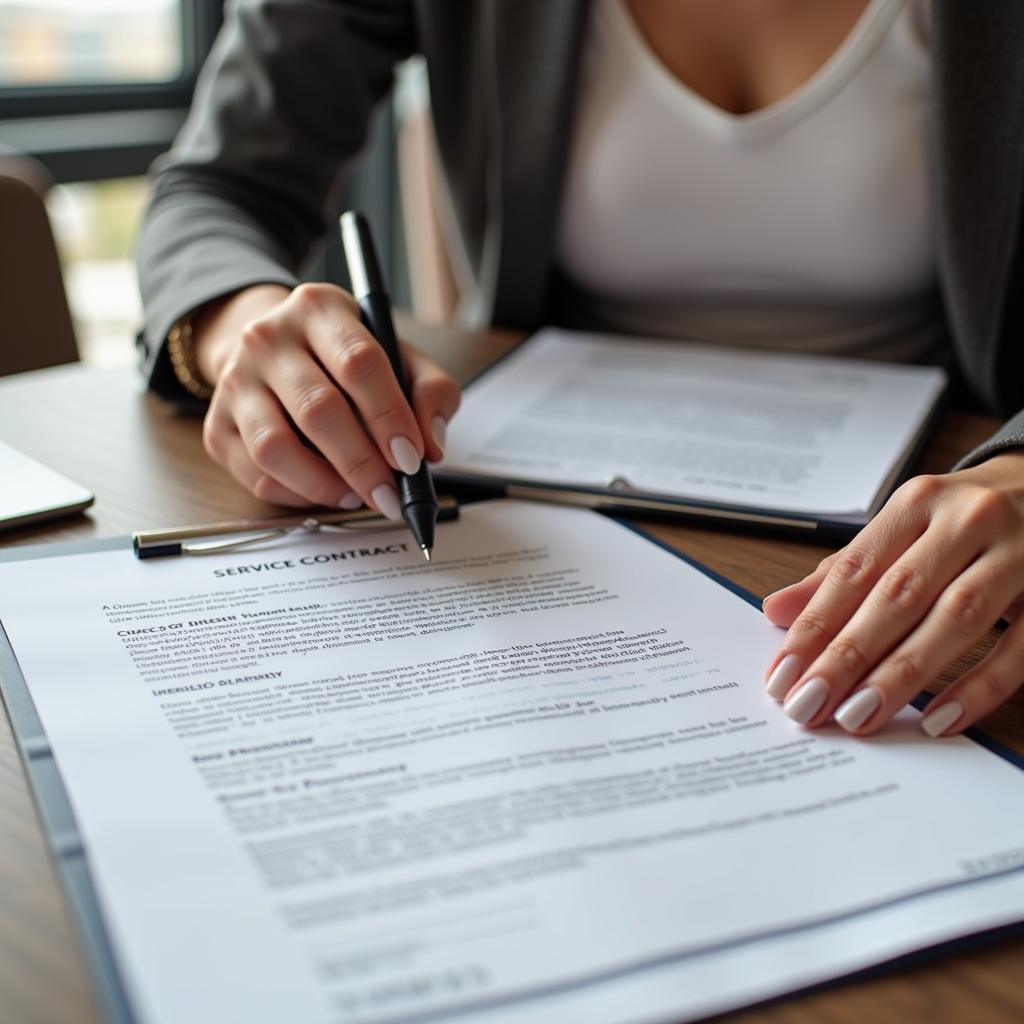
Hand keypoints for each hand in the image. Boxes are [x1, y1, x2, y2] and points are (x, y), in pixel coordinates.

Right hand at [193, 283, 459, 516]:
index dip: (389, 416)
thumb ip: (429, 391)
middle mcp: (267, 339)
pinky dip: (298, 495)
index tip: (412, 458)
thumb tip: (430, 444)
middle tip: (392, 495)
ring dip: (325, 486)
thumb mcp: (396, 354)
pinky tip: (328, 492)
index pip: (358, 362)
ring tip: (359, 496)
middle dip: (362, 463)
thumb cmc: (344, 357)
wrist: (272, 348)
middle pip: (318, 410)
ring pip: (275, 448)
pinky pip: (257, 475)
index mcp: (319, 309)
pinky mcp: (217, 425)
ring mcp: (234, 382)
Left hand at [761, 453, 1023, 736]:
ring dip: (901, 673)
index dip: (813, 626)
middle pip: (897, 595)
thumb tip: (775, 611)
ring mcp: (1020, 553)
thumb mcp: (903, 530)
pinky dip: (978, 686)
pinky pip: (1019, 646)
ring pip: (955, 617)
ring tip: (858, 716)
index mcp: (916, 503)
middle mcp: (966, 520)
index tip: (781, 676)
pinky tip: (938, 719)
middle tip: (808, 704)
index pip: (853, 571)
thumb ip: (843, 573)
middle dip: (846, 656)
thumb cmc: (965, 519)